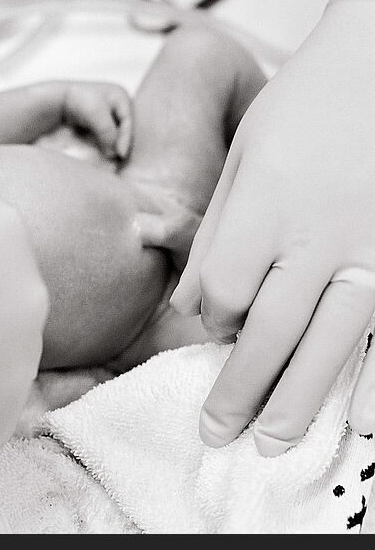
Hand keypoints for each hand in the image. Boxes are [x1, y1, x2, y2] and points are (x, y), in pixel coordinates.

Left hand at [62, 82, 132, 159]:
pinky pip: (104, 135)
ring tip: (110, 159)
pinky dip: (104, 144)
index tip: (120, 155)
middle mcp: (114, 103)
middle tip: (118, 159)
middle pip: (123, 127)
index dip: (126, 139)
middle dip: (120, 143)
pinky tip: (102, 153)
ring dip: (112, 145)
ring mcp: (104, 112)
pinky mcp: (94, 121)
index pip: (128, 121)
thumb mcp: (97, 115)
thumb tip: (114, 154)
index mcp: (120, 95)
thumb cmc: (78, 102)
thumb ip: (109, 134)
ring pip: (114, 133)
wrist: (56, 100)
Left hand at [171, 0, 374, 454]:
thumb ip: (217, 232)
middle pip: (269, 333)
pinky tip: (359, 420)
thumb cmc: (305, 104)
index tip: (215, 327)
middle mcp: (319, 236)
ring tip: (273, 444)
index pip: (225, 293)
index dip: (214, 320)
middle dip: (239, 390)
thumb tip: (191, 305)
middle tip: (217, 434)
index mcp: (265, 208)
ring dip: (299, 402)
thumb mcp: (243, 156)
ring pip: (331, 344)